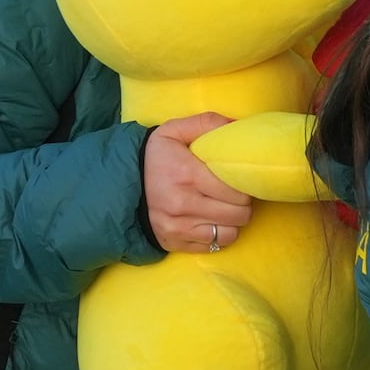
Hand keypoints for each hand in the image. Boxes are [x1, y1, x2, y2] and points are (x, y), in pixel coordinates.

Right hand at [144, 113, 254, 254]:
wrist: (124, 183)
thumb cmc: (157, 156)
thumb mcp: (175, 131)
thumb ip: (208, 124)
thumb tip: (237, 126)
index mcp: (186, 174)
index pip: (237, 191)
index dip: (245, 186)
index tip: (239, 180)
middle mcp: (181, 204)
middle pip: (238, 214)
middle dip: (243, 204)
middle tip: (235, 194)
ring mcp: (177, 227)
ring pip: (230, 233)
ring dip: (233, 221)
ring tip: (226, 208)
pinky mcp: (174, 243)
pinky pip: (214, 246)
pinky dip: (219, 235)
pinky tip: (212, 220)